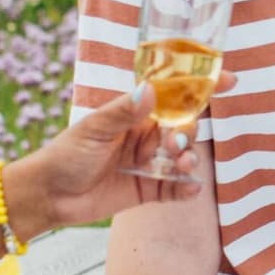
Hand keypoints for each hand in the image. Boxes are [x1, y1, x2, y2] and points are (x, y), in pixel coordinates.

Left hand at [15, 93, 189, 229]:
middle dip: (188, 134)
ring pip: (181, 158)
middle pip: (183, 129)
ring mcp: (147, 164)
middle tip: (175, 145)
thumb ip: (123, 112)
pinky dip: (185, 188)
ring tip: (181, 167)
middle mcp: (144, 137)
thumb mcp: (93, 128)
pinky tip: (190, 189)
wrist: (47, 194)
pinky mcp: (146, 191)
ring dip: (188, 160)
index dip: (200, 87)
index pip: (172, 97)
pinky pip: (173, 189)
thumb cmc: (65, 154)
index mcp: (134, 115)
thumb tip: (150, 89)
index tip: (227, 79)